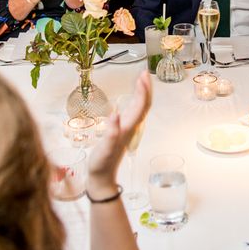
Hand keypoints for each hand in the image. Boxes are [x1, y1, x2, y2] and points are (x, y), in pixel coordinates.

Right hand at [87, 71, 151, 191]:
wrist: (102, 176)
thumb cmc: (102, 163)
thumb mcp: (104, 149)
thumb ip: (110, 133)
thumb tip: (115, 115)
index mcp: (129, 127)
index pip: (141, 105)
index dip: (143, 90)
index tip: (142, 75)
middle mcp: (132, 126)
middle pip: (144, 104)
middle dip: (146, 87)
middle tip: (144, 72)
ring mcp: (128, 128)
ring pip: (140, 107)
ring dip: (142, 92)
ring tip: (140, 80)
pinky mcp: (123, 130)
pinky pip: (133, 111)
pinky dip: (135, 100)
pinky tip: (130, 98)